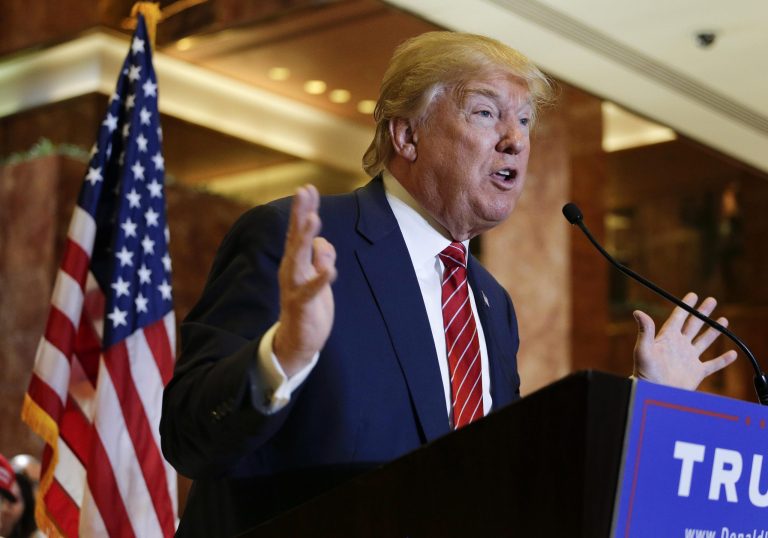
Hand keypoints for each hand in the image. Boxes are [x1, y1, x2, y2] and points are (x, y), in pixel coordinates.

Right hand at [273, 185, 336, 376]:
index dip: (303, 210)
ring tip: (313, 218)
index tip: (307, 187)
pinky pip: (311, 290)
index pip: (298, 231)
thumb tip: (324, 242)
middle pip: (295, 238)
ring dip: (304, 238)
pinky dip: (320, 279)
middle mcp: (291, 270)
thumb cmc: (308, 306)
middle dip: (300, 214)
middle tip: (303, 191)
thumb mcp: (318, 276)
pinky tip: (330, 270)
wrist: (299, 340)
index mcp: (295, 262)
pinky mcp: (301, 305)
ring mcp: (294, 286)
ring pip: (298, 258)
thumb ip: (321, 257)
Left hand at [633, 292, 736, 389]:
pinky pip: (712, 364)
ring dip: (713, 331)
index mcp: (668, 338)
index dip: (686, 306)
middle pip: (694, 325)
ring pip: (704, 341)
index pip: (679, 317)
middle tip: (711, 300)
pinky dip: (723, 360)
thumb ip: (645, 331)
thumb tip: (637, 312)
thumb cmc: (644, 372)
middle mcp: (679, 346)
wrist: (653, 393)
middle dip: (702, 313)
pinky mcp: (696, 372)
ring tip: (723, 320)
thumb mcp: (643, 349)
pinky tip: (732, 354)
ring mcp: (688, 358)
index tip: (693, 295)